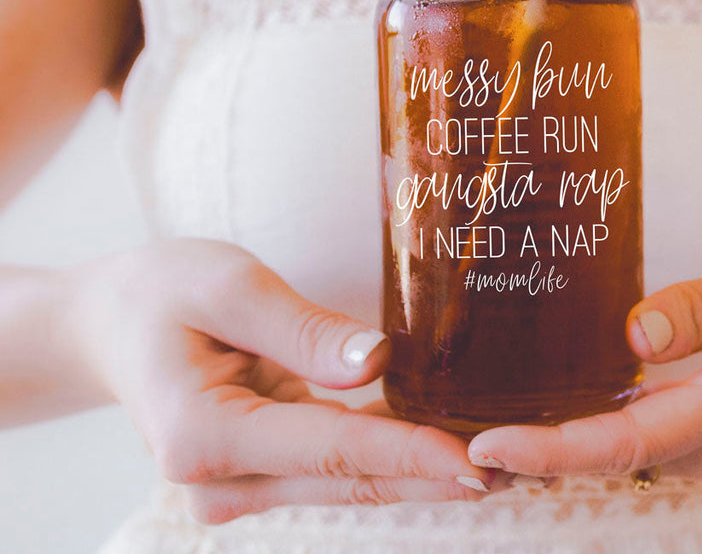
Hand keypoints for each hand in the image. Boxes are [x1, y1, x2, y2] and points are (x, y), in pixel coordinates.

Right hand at [69, 239, 493, 521]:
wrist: (109, 323)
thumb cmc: (162, 291)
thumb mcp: (228, 287)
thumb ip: (301, 330)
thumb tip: (377, 363)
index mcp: (205, 436)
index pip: (332, 450)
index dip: (409, 455)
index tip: (475, 464)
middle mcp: (220, 481)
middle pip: (348, 479)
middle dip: (431, 475)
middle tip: (520, 469)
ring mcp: (237, 485)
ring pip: (346, 481)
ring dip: (417, 471)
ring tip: (498, 460)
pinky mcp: (256, 471)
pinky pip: (332, 465)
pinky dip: (384, 455)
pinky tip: (439, 444)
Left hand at [467, 243, 701, 491]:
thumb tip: (632, 336)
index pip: (630, 441)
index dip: (553, 449)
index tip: (489, 446)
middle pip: (616, 456)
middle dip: (538, 452)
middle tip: (457, 435)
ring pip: (632, 452)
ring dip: (564, 443)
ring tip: (494, 420)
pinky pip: (654, 440)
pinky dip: (603, 431)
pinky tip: (564, 406)